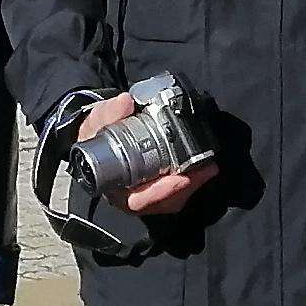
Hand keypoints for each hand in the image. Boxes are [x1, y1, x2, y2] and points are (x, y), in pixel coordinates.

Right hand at [75, 90, 211, 215]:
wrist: (97, 136)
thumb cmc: (96, 134)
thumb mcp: (96, 122)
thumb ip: (108, 113)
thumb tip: (125, 103)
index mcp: (113, 187)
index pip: (137, 200)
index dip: (159, 192)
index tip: (181, 179)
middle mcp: (130, 196)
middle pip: (162, 203)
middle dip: (185, 188)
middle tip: (205, 170)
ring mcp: (145, 195)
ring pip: (172, 200)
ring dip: (193, 185)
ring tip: (209, 167)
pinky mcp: (158, 188)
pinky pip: (177, 194)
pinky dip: (192, 182)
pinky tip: (204, 168)